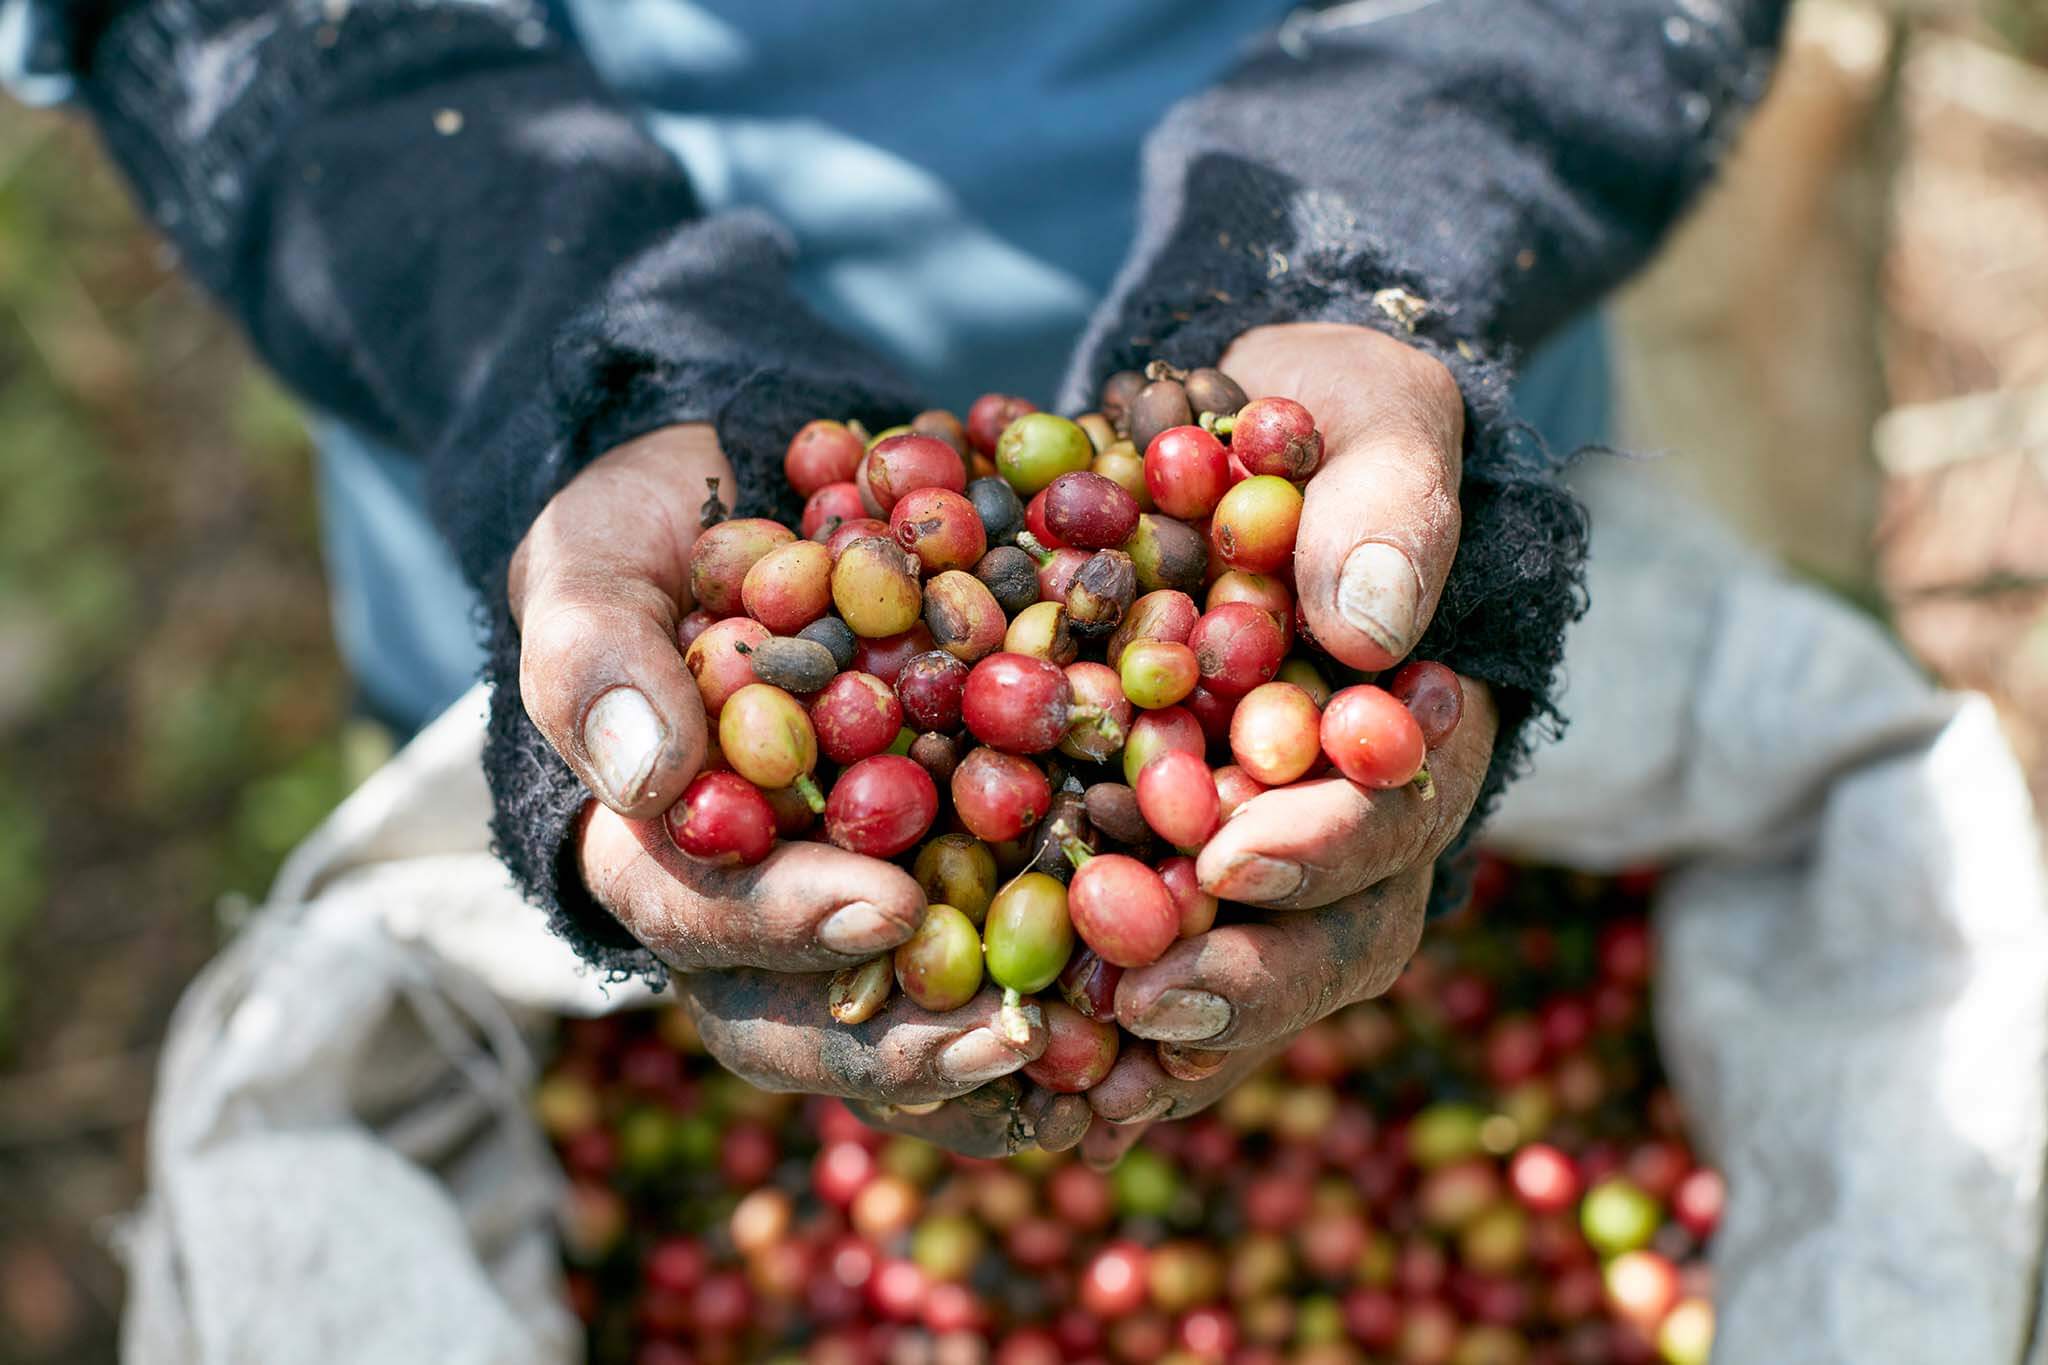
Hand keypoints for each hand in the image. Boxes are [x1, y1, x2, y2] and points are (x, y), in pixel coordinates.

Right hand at [510, 428, 1061, 1152]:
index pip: (704, 915)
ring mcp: (855, 897)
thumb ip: (596, 657)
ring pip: (911, 1015)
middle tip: (1008, 1034)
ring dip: (1000, 1044)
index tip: (884, 906)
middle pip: (814, 1016)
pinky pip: (996, 952)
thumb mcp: (592, 565)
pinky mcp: (948, 868)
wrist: (752, 495)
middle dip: (908, 1036)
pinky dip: (1066, 986)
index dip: (789, 924)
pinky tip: (1149, 1001)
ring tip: (1099, 1053)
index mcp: (658, 852)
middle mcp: (757, 906)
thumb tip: (651, 778)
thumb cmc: (648, 536)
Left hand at [1079, 322, 1491, 1155]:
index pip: (1398, 815)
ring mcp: (1267, 858)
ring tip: (1086, 1060)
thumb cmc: (1320, 422)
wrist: (1226, 442)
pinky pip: (1159, 970)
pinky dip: (1107, 1023)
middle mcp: (1355, 822)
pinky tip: (1036, 1056)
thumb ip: (1390, 501)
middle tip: (1149, 995)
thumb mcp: (1374, 417)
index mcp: (1420, 731)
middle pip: (1338, 936)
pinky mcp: (1174, 866)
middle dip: (1250, 973)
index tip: (1233, 857)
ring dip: (1175, 1027)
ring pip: (1252, 977)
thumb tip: (1370, 624)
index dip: (1327, 849)